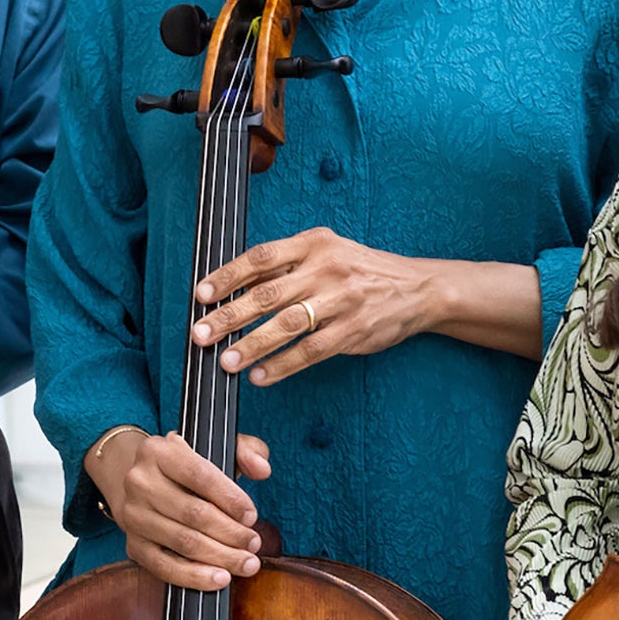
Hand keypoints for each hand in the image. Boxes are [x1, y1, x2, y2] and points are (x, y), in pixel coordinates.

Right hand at [88, 429, 271, 590]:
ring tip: (246, 563)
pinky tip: (219, 578)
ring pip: (183, 542)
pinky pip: (164, 567)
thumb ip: (246, 451)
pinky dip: (194, 577)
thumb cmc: (187, 469)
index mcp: (160, 451)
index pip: (200, 476)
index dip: (230, 499)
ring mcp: (134, 515)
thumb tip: (261, 469)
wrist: (143, 485)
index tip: (251, 516)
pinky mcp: (133, 545)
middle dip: (231, 533)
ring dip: (221, 557)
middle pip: (193, 513)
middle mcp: (140, 482)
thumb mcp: (215, 448)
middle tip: (254, 543)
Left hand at [192, 227, 438, 384]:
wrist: (418, 289)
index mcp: (314, 243)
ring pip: (287, 325)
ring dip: (252, 346)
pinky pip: (311, 351)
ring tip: (226, 361)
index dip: (227, 276)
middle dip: (229, 316)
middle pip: (267, 294)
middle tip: (201, 334)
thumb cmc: (362, 270)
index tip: (201, 294)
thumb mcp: (327, 251)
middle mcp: (326, 268)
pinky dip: (283, 365)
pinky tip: (261, 376)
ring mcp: (342, 300)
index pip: (261, 257)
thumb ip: (287, 264)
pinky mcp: (354, 331)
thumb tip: (237, 286)